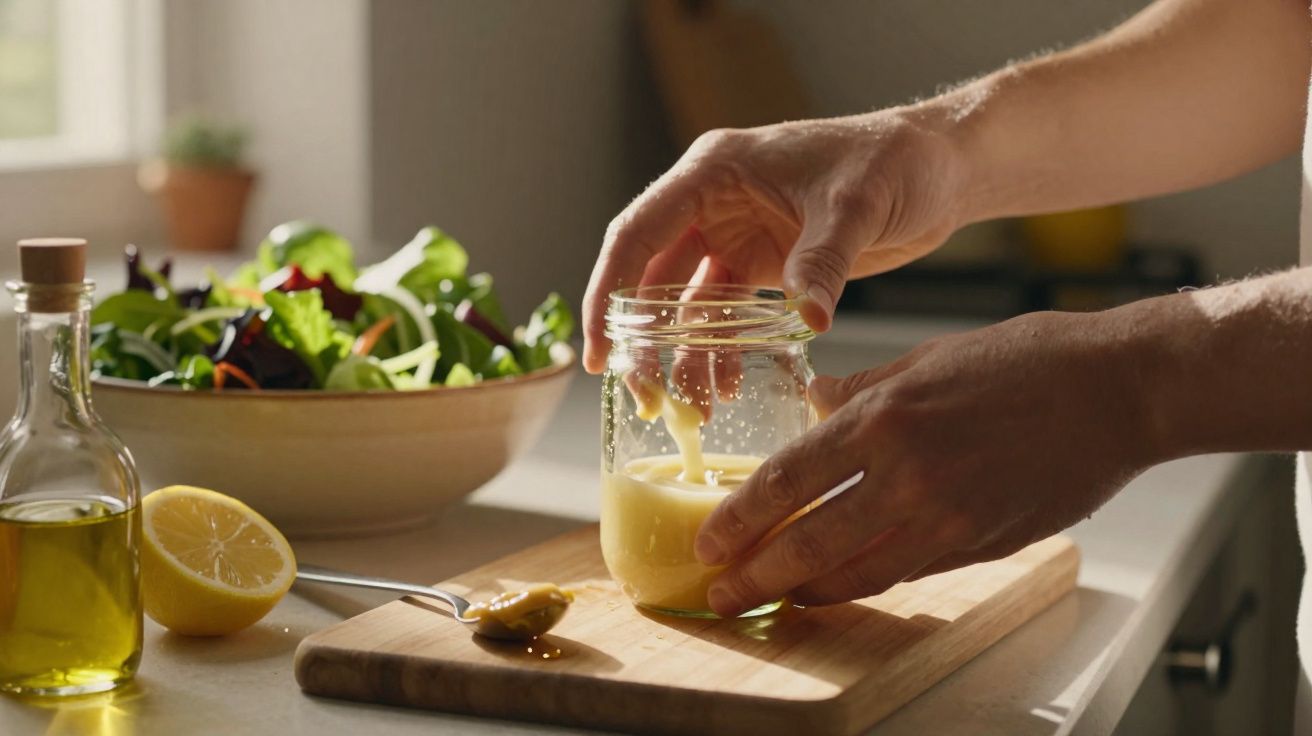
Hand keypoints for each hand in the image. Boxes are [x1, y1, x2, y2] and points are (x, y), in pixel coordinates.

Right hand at [581, 110, 967, 372]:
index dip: (608, 292)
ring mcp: (736, 234)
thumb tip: (806, 320)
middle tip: (643, 394)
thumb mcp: (855, 206)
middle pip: (652, 276)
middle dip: (642, 339)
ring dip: (683, 354)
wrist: (938, 168)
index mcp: (715, 172)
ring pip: (686, 303)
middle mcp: (714, 203)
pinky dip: (722, 350)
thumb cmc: (894, 161)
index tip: (600, 351)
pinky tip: (728, 387)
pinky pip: (726, 314)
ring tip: (688, 407)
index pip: (638, 233)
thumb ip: (822, 260)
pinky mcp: (765, 263)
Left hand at [693, 310, 1159, 615]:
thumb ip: (861, 391)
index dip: (741, 518)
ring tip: (773, 599)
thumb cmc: (1025, 361)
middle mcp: (908, 474)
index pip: (788, 479)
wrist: (1116, 390)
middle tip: (722, 593)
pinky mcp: (982, 541)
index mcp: (884, 417)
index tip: (710, 540)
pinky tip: (840, 586)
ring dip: (806, 591)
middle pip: (810, 542)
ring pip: (858, 572)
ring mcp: (948, 516)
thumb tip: (814, 403)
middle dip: (757, 576)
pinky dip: (866, 583)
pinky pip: (908, 572)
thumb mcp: (926, 357)